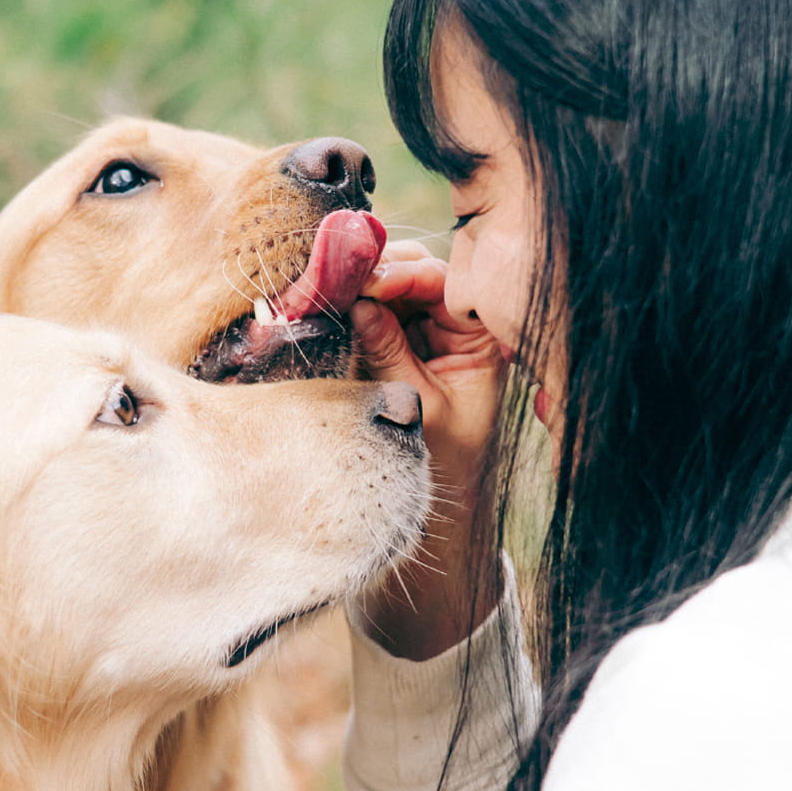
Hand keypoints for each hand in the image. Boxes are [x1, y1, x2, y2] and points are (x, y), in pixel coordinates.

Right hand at [352, 239, 505, 658]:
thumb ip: (389, 350)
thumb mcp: (416, 405)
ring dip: (349, 289)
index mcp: (478, 340)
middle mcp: (452, 330)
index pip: (440, 284)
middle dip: (369, 272)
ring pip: (382, 292)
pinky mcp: (390, 351)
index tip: (365, 280)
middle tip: (329, 278)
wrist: (435, 518)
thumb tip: (359, 299)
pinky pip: (366, 317)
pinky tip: (312, 309)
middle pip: (409, 276)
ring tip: (313, 292)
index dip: (400, 275)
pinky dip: (341, 312)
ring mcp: (419, 337)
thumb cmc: (439, 463)